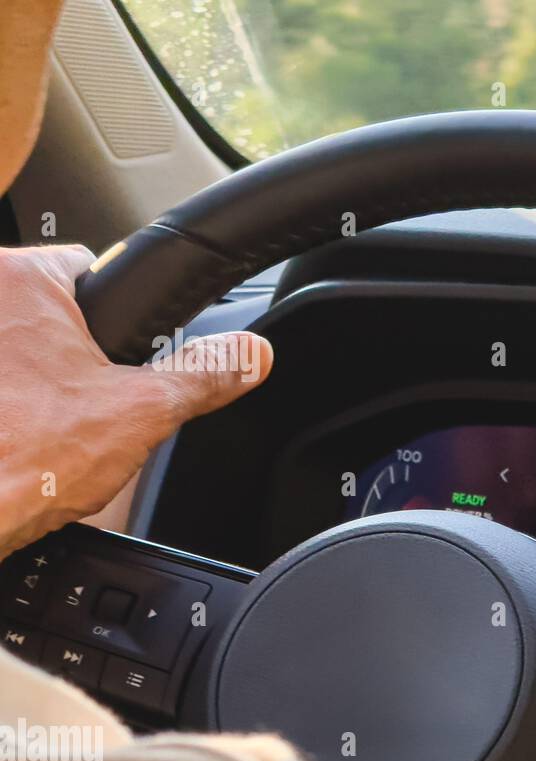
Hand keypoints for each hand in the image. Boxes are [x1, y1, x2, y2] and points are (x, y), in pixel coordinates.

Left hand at [0, 244, 272, 558]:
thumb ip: (204, 373)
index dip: (115, 313)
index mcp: (15, 279)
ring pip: (13, 348)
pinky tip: (15, 437)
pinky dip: (6, 405)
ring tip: (46, 423)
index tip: (115, 349)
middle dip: (69, 349)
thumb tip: (250, 354)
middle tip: (83, 398)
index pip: (84, 265)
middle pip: (44, 308)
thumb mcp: (143, 411)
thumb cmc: (19, 460)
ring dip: (30, 376)